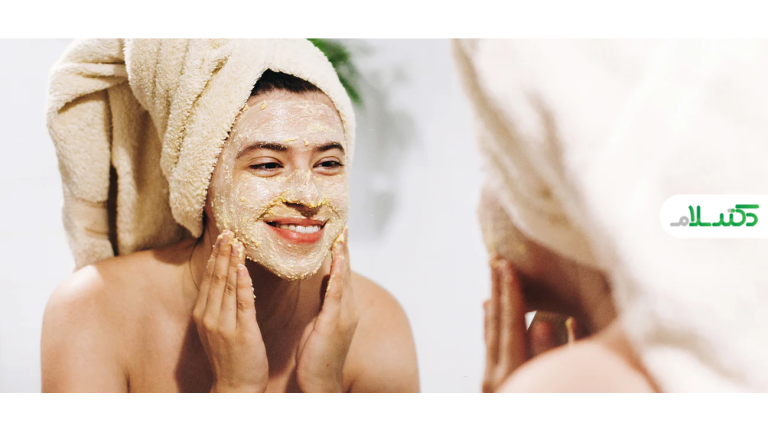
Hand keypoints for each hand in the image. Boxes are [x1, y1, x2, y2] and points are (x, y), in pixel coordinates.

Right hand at [193, 230, 268, 392]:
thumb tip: (225, 282)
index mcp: (202, 315)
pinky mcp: (242, 332)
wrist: (235, 386)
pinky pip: (243, 304)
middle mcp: (210, 317)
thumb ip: (219, 307)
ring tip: (237, 242)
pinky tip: (244, 269)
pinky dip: (243, 285)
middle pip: (216, 278)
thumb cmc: (230, 357)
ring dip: (233, 262)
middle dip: (223, 253)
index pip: (209, 279)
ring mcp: (225, 325)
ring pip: (228, 287)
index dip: (215, 257)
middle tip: (229, 231)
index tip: (222, 237)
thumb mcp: (217, 329)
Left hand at [296, 227, 358, 392]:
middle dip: (345, 249)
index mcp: (343, 307)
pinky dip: (338, 274)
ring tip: (341, 236)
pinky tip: (336, 261)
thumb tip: (327, 280)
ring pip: (344, 278)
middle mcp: (348, 308)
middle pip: (347, 272)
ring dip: (343, 256)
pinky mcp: (334, 321)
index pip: (342, 274)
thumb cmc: (317, 355)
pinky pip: (336, 293)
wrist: (321, 382)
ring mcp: (344, 314)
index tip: (339, 234)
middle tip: (343, 226)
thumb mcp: (321, 322)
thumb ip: (326, 301)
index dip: (342, 254)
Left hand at [482, 258, 574, 392]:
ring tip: (493, 274)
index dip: (511, 293)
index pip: (511, 324)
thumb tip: (541, 324)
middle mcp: (494, 375)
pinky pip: (489, 345)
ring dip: (493, 301)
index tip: (508, 266)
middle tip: (495, 259)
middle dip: (498, 289)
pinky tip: (488, 307)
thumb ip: (548, 355)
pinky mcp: (491, 382)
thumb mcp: (556, 377)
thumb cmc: (561, 400)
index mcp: (511, 372)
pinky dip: (490, 322)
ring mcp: (489, 380)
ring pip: (490, 333)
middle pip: (496, 324)